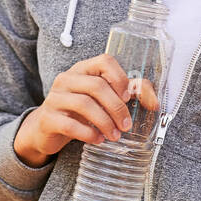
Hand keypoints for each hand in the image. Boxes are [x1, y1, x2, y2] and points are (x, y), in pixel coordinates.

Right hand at [13, 54, 159, 166]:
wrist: (45, 130)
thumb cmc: (79, 112)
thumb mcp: (99, 99)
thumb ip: (126, 94)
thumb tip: (155, 102)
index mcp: (82, 70)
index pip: (104, 61)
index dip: (120, 77)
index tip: (128, 97)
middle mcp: (66, 79)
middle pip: (96, 85)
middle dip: (116, 107)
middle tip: (126, 125)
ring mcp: (54, 98)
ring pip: (84, 104)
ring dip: (105, 122)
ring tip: (115, 135)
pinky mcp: (47, 119)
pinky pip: (70, 125)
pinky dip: (88, 133)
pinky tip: (98, 140)